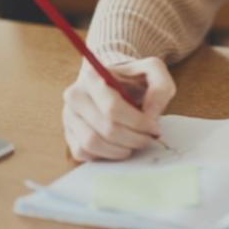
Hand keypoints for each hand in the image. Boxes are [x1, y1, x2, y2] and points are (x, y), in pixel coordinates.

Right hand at [61, 56, 175, 161]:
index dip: (138, 122)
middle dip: (133, 138)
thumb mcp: (154, 73)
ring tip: (135, 143)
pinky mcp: (69, 134)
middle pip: (105, 128)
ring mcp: (68, 116)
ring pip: (92, 143)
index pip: (112, 108)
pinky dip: (104, 155)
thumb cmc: (134, 81)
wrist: (116, 85)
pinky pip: (83, 153)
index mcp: (93, 76)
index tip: (154, 127)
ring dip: (119, 149)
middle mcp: (75, 95)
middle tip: (148, 138)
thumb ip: (160, 87)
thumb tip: (150, 114)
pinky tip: (119, 146)